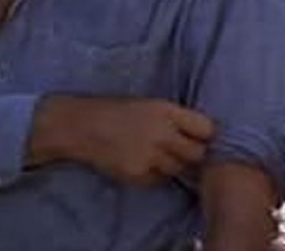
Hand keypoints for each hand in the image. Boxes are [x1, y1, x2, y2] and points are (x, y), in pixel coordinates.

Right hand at [36, 96, 213, 185]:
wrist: (78, 126)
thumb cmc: (114, 111)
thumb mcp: (148, 105)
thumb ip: (175, 119)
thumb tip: (202, 136)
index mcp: (165, 110)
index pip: (206, 129)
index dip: (205, 136)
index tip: (201, 139)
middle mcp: (161, 133)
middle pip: (197, 153)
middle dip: (193, 154)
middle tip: (183, 152)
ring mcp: (150, 156)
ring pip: (179, 169)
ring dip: (174, 165)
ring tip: (156, 155)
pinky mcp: (138, 174)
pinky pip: (159, 179)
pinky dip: (155, 174)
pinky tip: (140, 162)